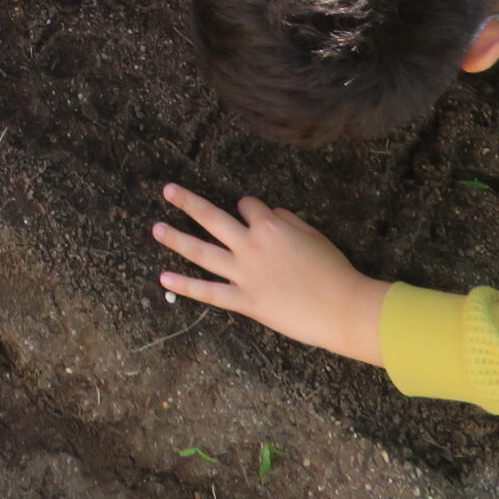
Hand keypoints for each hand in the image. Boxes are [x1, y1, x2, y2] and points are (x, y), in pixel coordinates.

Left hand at [152, 183, 387, 366]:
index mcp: (270, 226)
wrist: (342, 308)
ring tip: (156, 228)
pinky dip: (186, 285)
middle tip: (168, 190)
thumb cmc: (334, 270)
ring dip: (177, 239)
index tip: (246, 212)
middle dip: (188, 202)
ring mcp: (244, 274)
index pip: (247, 206)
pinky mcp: (245, 301)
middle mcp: (250, 245)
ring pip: (202, 252)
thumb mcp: (312, 234)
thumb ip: (285, 221)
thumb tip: (267, 214)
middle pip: (212, 218)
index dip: (247, 208)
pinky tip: (164, 277)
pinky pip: (209, 292)